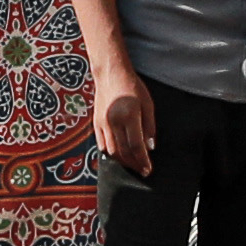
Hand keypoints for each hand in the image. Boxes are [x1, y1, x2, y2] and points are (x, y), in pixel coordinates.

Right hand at [88, 58, 153, 173]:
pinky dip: (111, 153)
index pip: (136, 146)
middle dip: (134, 164)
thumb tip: (150, 148)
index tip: (148, 169)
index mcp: (129, 116)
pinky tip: (119, 155)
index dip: (143, 161)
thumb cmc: (133, 87)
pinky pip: (102, 144)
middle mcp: (114, 122)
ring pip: (111, 151)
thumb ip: (149, 127)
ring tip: (133, 164)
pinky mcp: (96, 123)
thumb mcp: (148, 104)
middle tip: (142, 170)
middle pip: (123, 152)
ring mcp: (103, 123)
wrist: (111, 74)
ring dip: (123, 161)